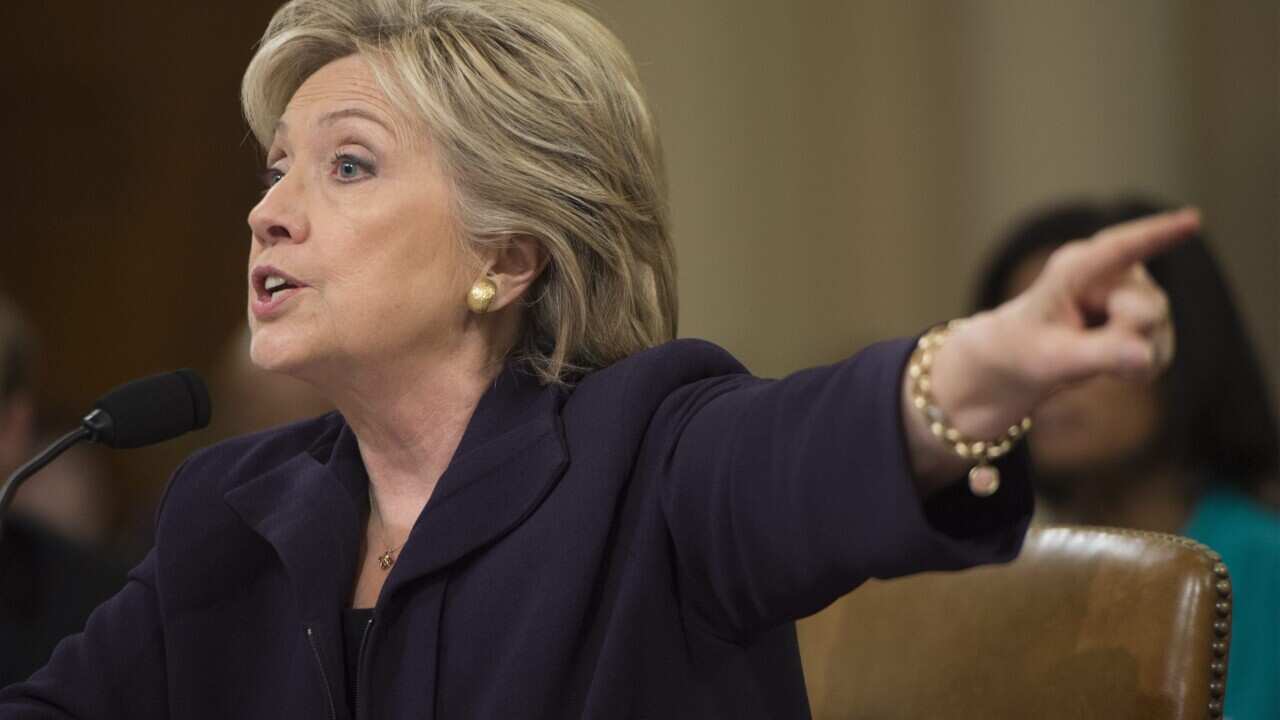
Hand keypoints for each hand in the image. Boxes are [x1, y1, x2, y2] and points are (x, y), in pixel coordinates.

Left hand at [905, 208, 1198, 484]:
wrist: (1022, 360)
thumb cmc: (1027, 349)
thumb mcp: (1053, 358)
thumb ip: (1098, 353)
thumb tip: (1145, 355)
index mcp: (1074, 268)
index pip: (1120, 250)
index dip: (1158, 234)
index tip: (1192, 220)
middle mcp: (1111, 272)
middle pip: (1147, 309)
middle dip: (1124, 338)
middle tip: (1081, 350)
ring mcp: (1134, 293)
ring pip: (1157, 332)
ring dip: (1127, 358)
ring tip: (1086, 357)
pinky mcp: (1149, 317)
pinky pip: (1159, 351)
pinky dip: (1135, 369)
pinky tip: (1108, 366)